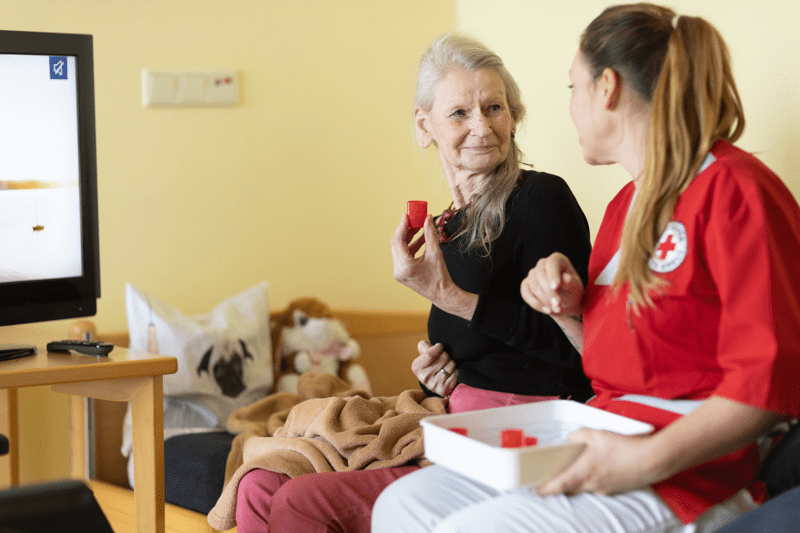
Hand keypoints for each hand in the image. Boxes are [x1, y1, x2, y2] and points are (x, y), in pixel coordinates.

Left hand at [391, 213, 477, 319]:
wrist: (442, 294)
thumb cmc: (440, 277)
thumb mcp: (435, 253)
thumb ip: (430, 234)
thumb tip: (428, 219)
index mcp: (404, 266)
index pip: (398, 240)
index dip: (402, 226)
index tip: (407, 215)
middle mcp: (398, 270)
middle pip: (397, 244)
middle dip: (405, 230)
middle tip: (413, 219)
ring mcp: (399, 272)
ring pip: (400, 249)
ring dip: (409, 238)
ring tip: (419, 227)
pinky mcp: (402, 273)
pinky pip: (404, 256)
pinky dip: (411, 247)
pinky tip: (421, 239)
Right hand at [411, 340, 457, 396]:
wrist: (438, 381)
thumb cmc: (432, 363)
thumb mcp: (425, 353)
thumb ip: (425, 346)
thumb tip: (432, 346)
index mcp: (416, 367)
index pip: (430, 354)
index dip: (438, 347)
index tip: (439, 347)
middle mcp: (423, 378)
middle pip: (443, 357)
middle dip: (446, 355)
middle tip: (442, 360)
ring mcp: (433, 385)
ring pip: (451, 364)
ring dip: (451, 363)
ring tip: (446, 367)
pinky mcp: (443, 390)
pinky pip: (456, 373)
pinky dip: (455, 372)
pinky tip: (449, 375)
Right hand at [521, 252, 584, 317]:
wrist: (565, 302)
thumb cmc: (572, 292)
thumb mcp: (576, 288)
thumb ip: (571, 283)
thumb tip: (566, 278)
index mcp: (557, 259)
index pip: (552, 263)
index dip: (553, 275)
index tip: (555, 287)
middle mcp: (543, 264)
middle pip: (541, 275)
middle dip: (549, 292)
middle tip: (558, 305)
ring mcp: (532, 274)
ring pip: (533, 285)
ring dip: (544, 299)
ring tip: (556, 309)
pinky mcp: (525, 285)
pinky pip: (526, 293)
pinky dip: (535, 303)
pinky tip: (546, 310)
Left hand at [537, 429, 655, 496]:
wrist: (652, 460)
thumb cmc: (625, 448)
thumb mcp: (596, 434)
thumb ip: (578, 436)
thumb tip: (571, 439)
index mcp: (584, 472)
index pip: (558, 485)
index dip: (545, 489)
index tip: (535, 490)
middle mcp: (591, 484)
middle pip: (569, 487)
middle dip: (558, 483)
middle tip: (551, 477)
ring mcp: (603, 489)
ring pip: (583, 486)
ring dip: (576, 480)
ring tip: (575, 468)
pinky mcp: (614, 489)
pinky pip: (596, 485)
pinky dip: (591, 478)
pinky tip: (597, 467)